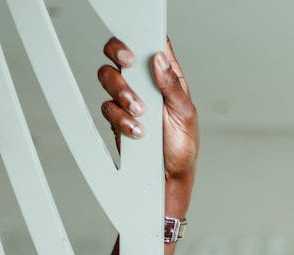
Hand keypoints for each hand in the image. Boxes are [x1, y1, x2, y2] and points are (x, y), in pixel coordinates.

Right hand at [98, 37, 198, 182]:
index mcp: (165, 78)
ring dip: (122, 91)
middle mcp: (144, 84)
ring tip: (140, 112)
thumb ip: (172, 87)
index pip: (150, 46)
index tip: (139, 44)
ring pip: (109, 78)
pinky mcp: (117, 117)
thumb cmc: (182, 146)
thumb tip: (159, 59)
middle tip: (127, 63)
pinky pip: (108, 107)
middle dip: (119, 54)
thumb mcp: (185, 115)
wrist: (168, 178)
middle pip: (120, 54)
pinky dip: (121, 118)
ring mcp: (128, 99)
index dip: (141, 37)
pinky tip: (137, 130)